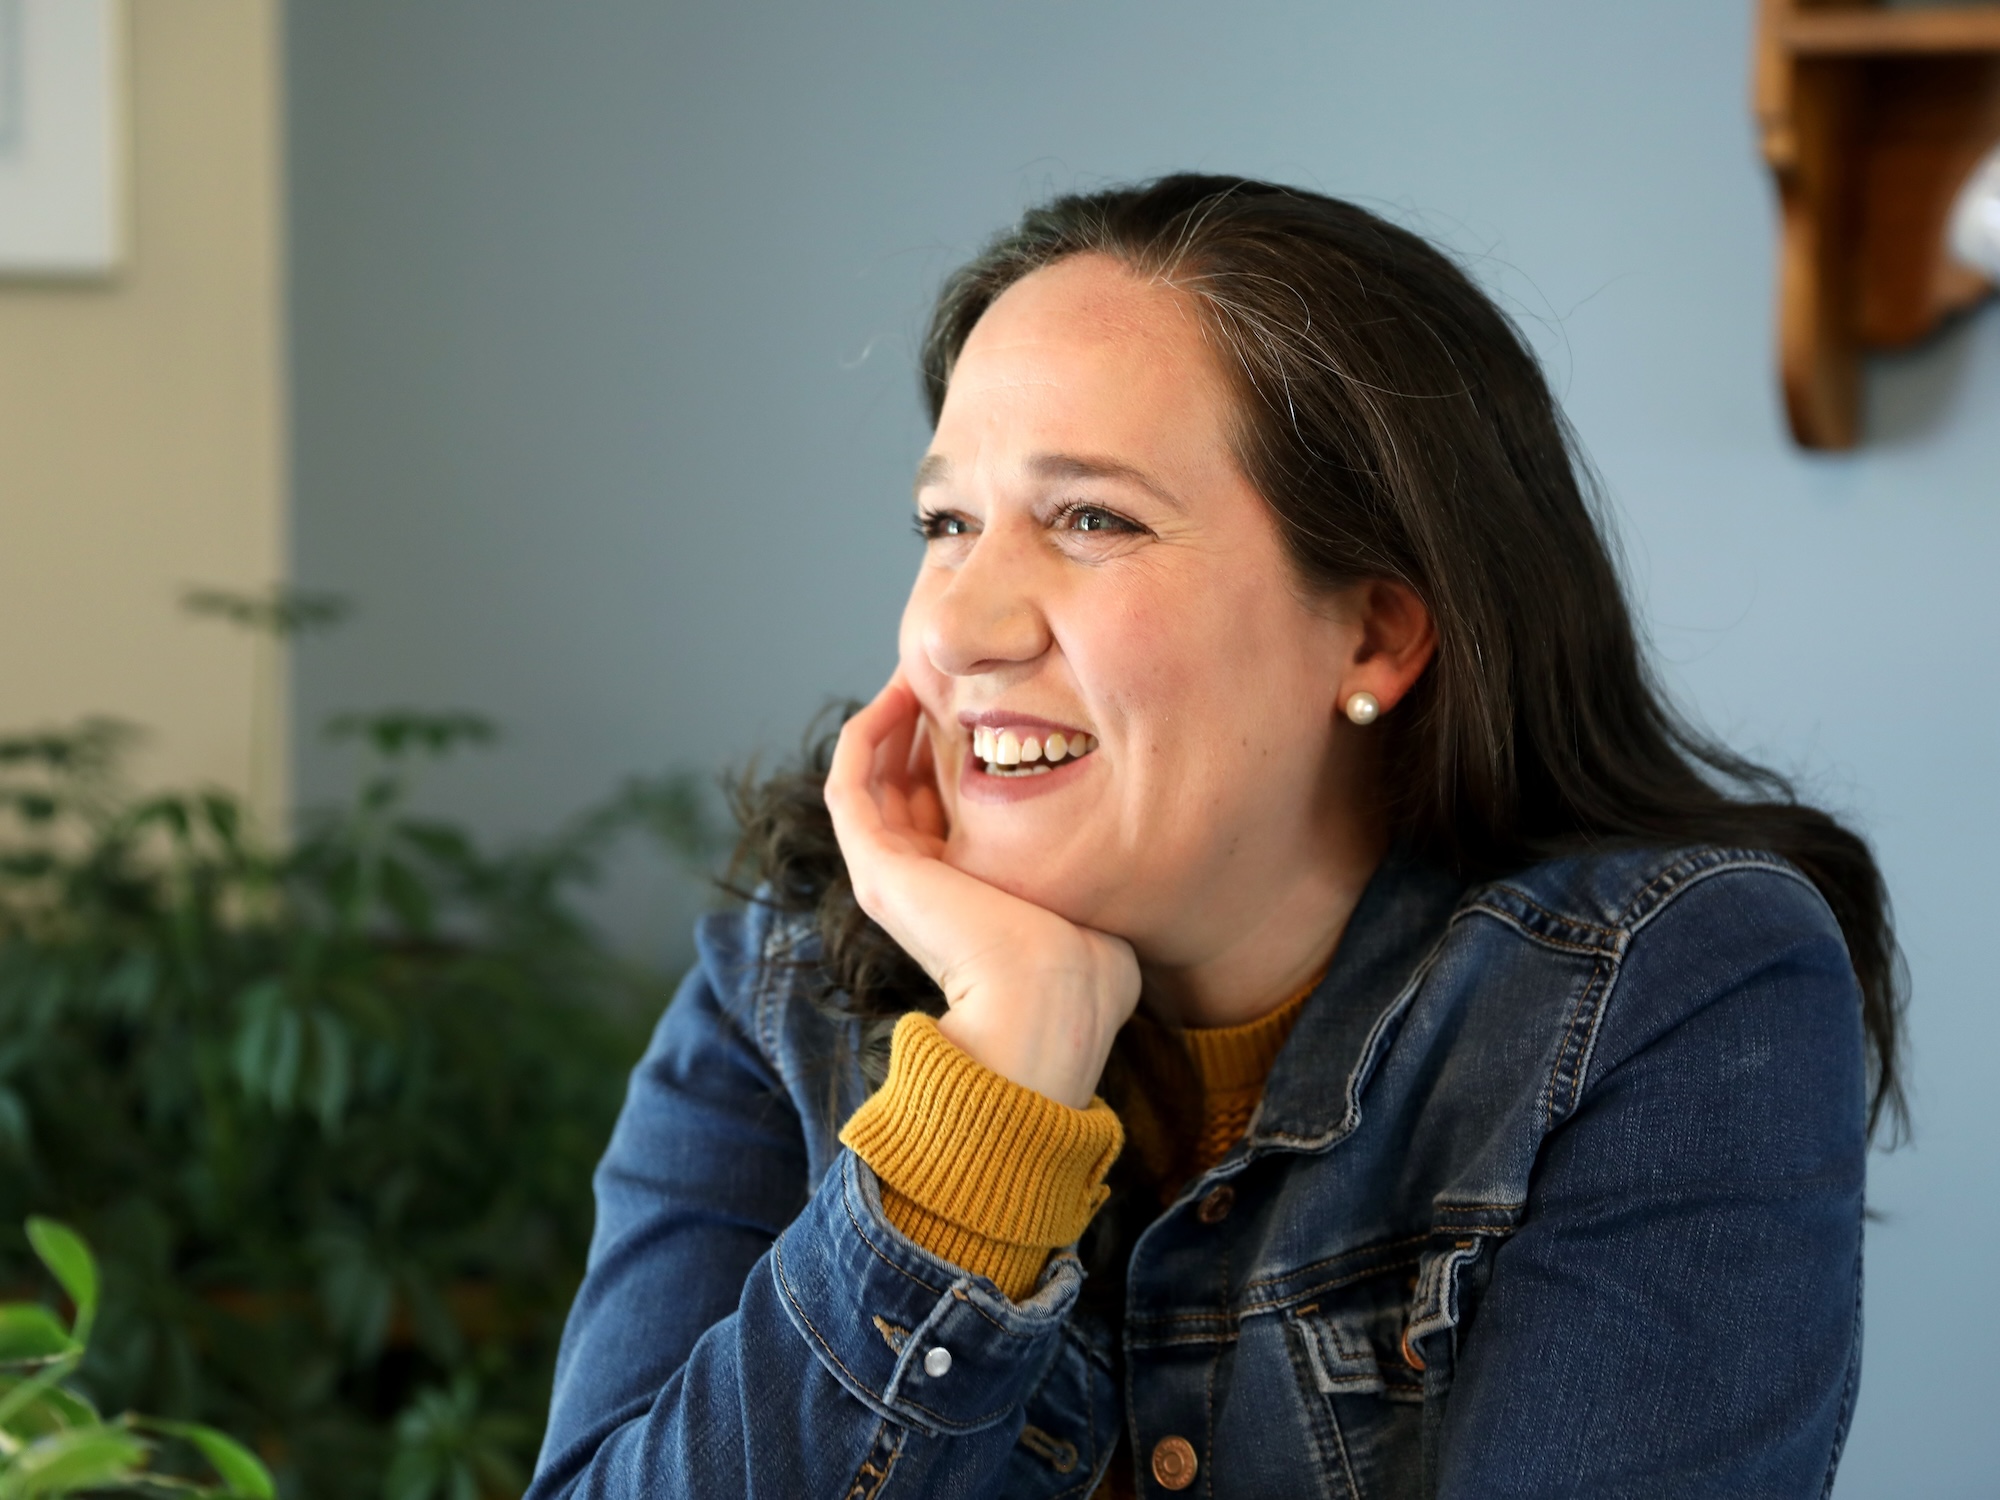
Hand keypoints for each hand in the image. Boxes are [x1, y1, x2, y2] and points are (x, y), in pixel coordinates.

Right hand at [823, 674, 1139, 1108]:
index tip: (993, 699)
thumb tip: (1126, 835)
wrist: (1052, 1005)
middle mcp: (918, 883)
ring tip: (919, 666)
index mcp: (965, 892)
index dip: (959, 748)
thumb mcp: (1088, 896)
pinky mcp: (875, 866)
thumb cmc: (1088, 969)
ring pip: (870, 776)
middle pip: (905, 782)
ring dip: (889, 717)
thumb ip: (1087, 864)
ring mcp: (890, 875)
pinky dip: (863, 735)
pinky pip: (848, 783)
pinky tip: (897, 691)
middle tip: (949, 668)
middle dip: (924, 721)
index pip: (947, 804)